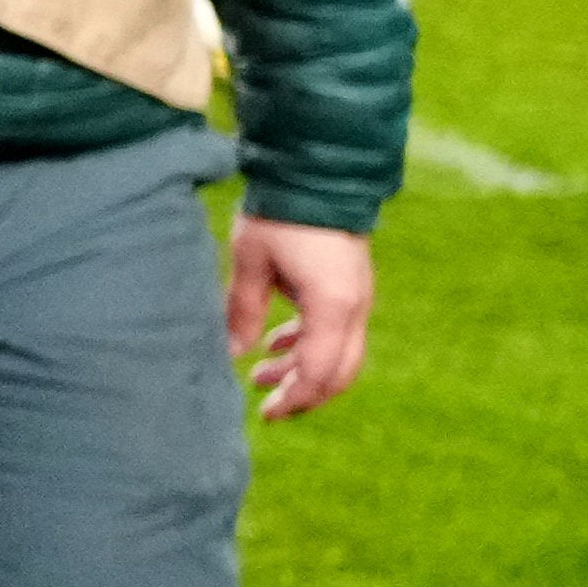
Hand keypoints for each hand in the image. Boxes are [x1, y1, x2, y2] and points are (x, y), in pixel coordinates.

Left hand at [225, 214, 374, 417]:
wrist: (318, 173)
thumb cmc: (280, 215)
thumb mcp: (251, 264)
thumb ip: (242, 312)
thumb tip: (230, 355)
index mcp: (332, 307)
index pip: (319, 372)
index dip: (294, 398)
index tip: (266, 413)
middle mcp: (354, 308)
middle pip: (337, 371)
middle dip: (303, 393)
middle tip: (266, 405)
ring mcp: (357, 297)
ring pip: (338, 352)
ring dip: (302, 368)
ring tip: (260, 375)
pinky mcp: (350, 286)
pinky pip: (336, 329)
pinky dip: (308, 343)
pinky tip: (276, 345)